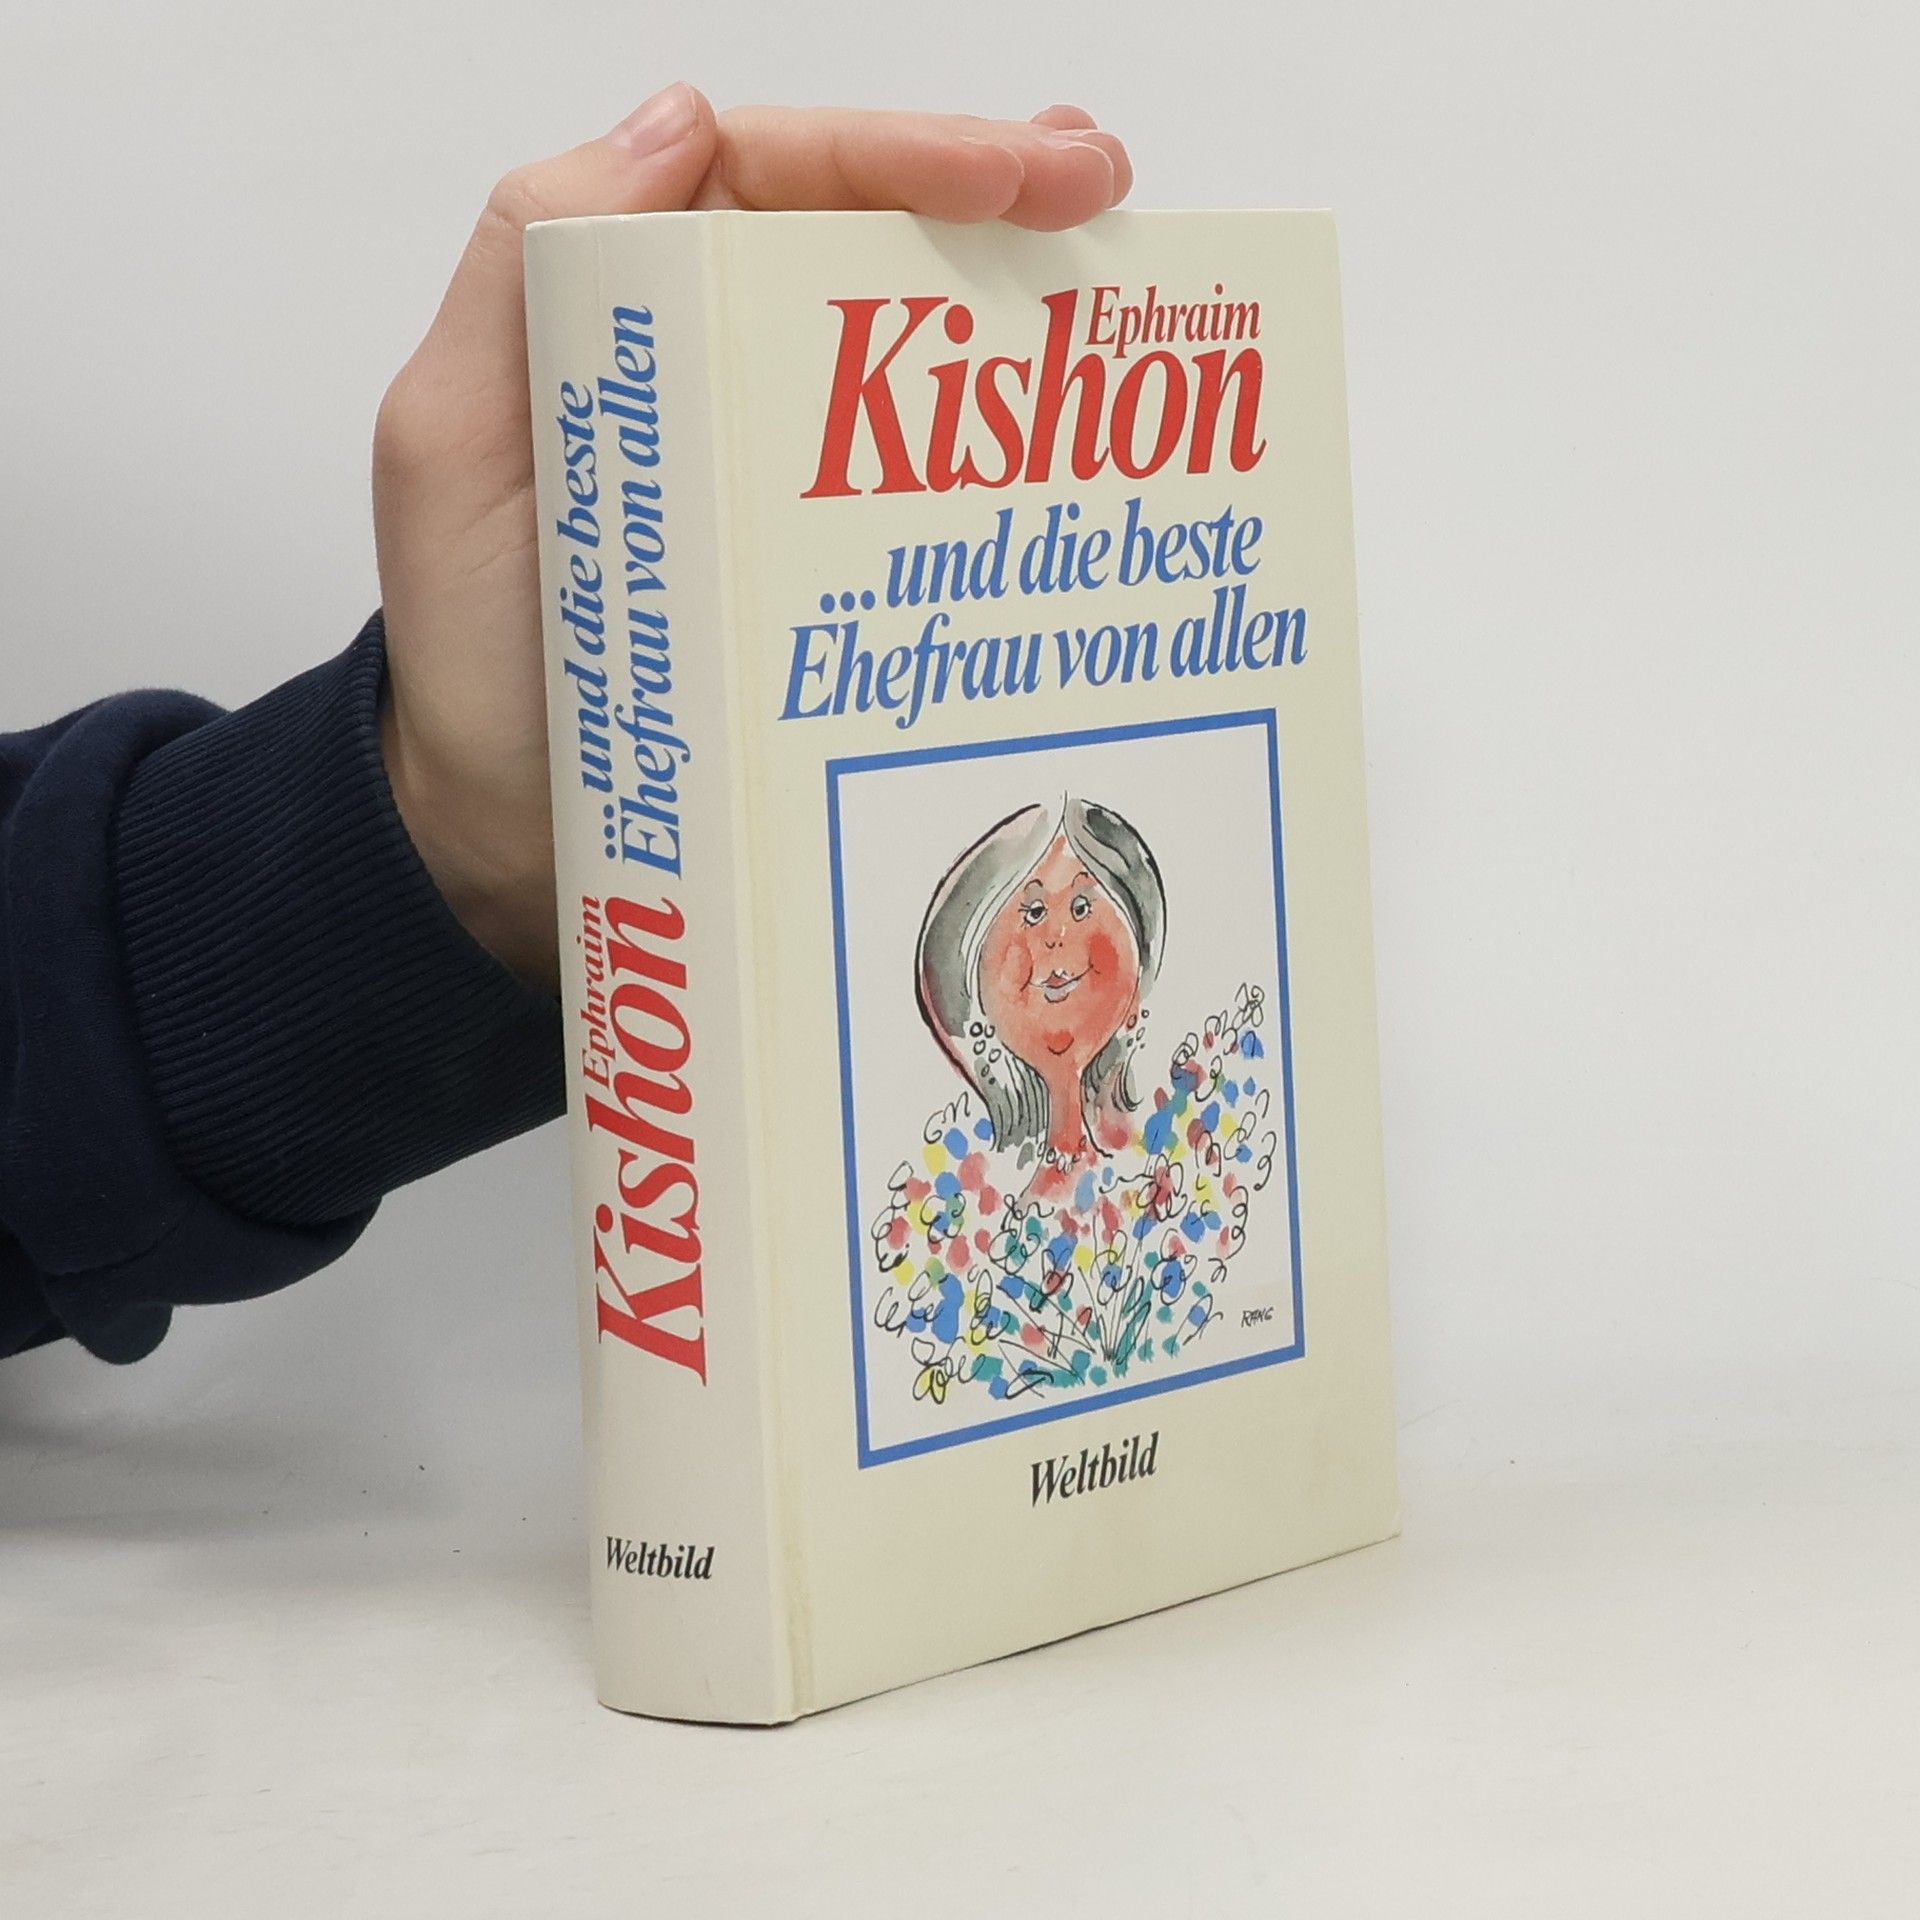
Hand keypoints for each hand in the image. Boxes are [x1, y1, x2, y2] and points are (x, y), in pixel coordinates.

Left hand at [372, 88, 1132, 982]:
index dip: (900, 153)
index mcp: (619, 303)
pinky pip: (910, 476)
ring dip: (1011, 285)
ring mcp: (772, 460)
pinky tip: (1064, 429)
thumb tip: (677, 119)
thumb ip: (523, 264)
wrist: (510, 830)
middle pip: (857, 233)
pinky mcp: (815, 554)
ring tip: (1109, 259)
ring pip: (900, 339)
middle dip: (988, 191)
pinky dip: (993, 443)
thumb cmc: (469, 656)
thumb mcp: (450, 444)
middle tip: (1101, 188)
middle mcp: (706, 360)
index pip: (771, 174)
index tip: (1014, 172)